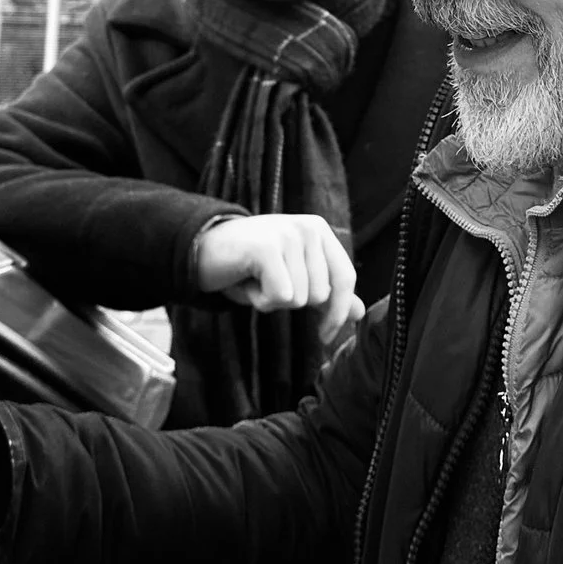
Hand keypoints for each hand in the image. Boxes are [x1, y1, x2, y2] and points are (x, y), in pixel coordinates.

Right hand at [192, 212, 363, 344]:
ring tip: (255, 281)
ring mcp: (288, 234)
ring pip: (298, 299)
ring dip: (271, 301)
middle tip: (266, 283)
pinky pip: (279, 296)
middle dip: (290, 302)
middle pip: (320, 295)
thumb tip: (361, 313)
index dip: (338, 313)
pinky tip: (246, 282)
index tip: (324, 336)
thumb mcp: (293, 277)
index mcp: (320, 231)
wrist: (201, 250)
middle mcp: (309, 228)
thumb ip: (327, 292)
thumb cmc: (249, 267)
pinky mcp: (267, 247)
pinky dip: (259, 300)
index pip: (346, 278)